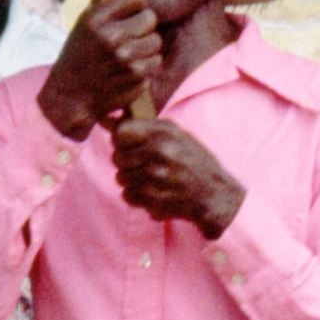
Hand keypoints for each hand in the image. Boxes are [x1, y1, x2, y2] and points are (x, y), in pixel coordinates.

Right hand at [37, 0, 163, 139]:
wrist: (70, 97)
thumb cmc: (79, 55)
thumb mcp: (87, 22)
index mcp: (96, 19)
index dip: (134, 4)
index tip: (125, 14)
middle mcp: (111, 37)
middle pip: (150, 19)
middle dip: (141, 28)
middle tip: (126, 37)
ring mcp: (126, 59)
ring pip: (156, 42)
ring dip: (146, 48)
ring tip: (127, 54)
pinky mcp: (137, 78)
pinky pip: (155, 63)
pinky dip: (145, 67)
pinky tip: (127, 71)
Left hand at [108, 118, 243, 235]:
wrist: (216, 195)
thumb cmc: (194, 161)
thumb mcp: (174, 135)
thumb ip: (140, 126)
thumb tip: (103, 120)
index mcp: (165, 133)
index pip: (121, 132)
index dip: (122, 140)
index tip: (132, 145)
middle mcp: (160, 153)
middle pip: (118, 156)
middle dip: (128, 162)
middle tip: (146, 165)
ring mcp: (156, 177)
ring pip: (121, 177)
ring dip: (132, 180)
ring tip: (153, 179)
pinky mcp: (154, 199)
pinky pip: (127, 195)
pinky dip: (137, 196)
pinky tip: (154, 192)